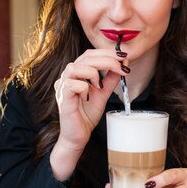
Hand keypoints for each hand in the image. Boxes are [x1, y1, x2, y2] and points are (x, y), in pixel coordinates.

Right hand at [50, 49, 128, 178]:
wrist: (79, 135)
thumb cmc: (87, 114)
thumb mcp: (103, 93)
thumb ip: (111, 79)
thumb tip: (123, 64)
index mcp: (77, 73)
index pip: (90, 54)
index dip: (107, 53)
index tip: (124, 56)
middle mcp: (67, 76)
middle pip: (85, 57)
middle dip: (107, 59)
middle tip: (122, 67)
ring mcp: (63, 86)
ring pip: (76, 67)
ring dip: (93, 73)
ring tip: (99, 86)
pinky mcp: (62, 98)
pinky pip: (72, 84)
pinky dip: (84, 88)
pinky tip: (87, 97)